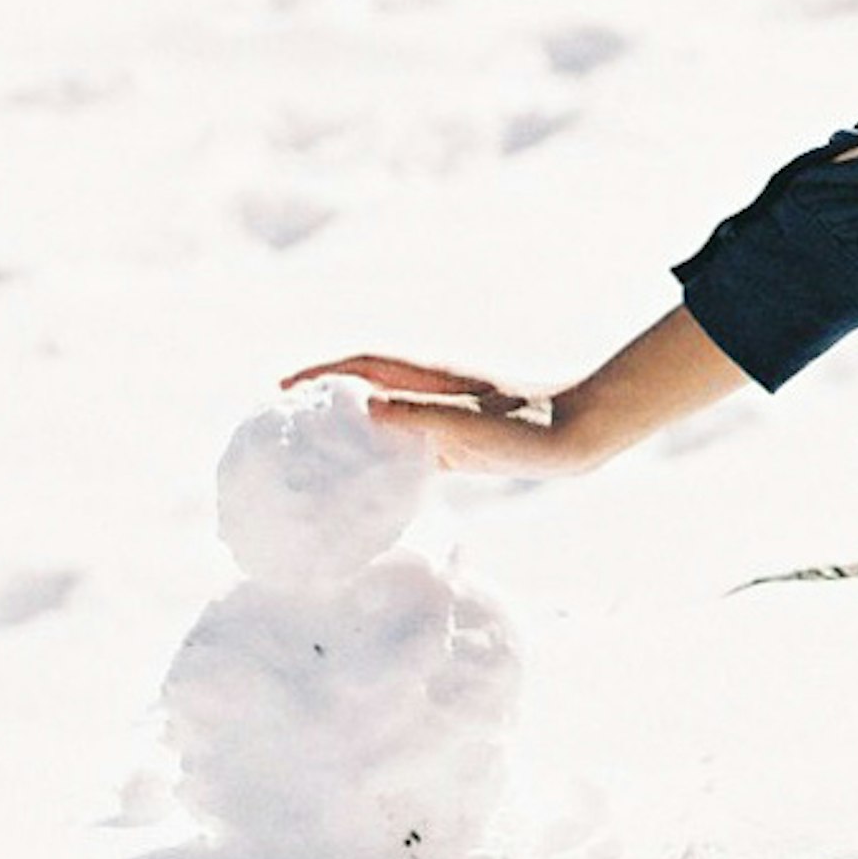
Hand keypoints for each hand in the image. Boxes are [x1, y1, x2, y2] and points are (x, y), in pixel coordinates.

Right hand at [280, 352, 589, 475]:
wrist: (580, 434)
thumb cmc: (531, 428)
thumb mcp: (473, 426)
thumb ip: (422, 417)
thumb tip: (364, 407)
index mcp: (428, 378)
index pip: (360, 367)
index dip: (318, 375)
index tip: (278, 392)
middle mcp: (429, 393)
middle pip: (362, 390)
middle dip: (322, 402)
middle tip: (279, 428)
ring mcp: (442, 418)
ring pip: (380, 421)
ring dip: (346, 433)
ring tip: (307, 459)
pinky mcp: (457, 445)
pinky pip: (404, 451)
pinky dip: (378, 463)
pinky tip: (364, 491)